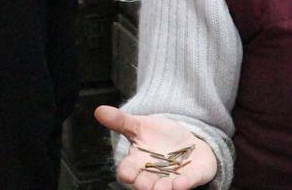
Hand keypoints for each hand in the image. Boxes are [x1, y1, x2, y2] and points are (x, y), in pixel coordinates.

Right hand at [95, 105, 217, 189]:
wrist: (185, 142)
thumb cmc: (158, 137)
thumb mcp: (140, 125)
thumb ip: (121, 121)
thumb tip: (99, 110)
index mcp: (137, 163)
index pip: (128, 171)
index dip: (127, 173)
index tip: (127, 175)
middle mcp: (152, 175)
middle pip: (145, 184)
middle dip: (145, 185)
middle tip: (147, 186)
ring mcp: (172, 178)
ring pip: (165, 187)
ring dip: (164, 188)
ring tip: (164, 187)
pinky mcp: (191, 178)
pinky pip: (188, 182)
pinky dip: (184, 183)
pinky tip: (181, 183)